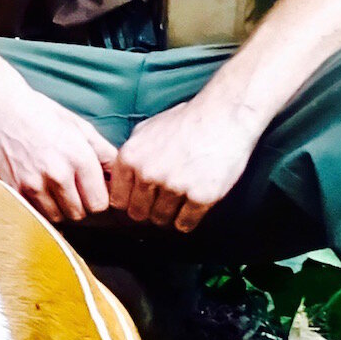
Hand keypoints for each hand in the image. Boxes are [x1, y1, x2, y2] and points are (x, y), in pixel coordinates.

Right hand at [0, 71, 117, 224]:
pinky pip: (34, 213)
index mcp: (79, 158)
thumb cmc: (42, 115)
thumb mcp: (80, 127)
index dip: (97, 198)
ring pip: (56, 216)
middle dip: (78, 204)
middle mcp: (57, 174)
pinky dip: (38, 206)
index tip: (91, 192)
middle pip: (79, 214)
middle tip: (72, 190)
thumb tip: (120, 177)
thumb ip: (104, 154)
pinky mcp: (12, 189)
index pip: (99, 203)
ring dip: (58, 208)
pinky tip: (37, 190)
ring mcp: (32, 184)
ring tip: (53, 189)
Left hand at [111, 94, 265, 231]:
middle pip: (137, 213)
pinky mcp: (201, 196)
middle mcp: (148, 174)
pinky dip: (188, 220)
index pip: (117, 199)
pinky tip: (193, 206)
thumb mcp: (146, 130)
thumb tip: (117, 178)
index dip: (129, 201)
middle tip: (161, 201)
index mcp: (131, 158)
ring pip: (160, 220)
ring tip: (180, 200)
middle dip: (148, 210)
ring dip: (169, 215)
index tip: (140, 200)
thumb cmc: (186, 121)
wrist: (224, 115)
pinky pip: (184, 224)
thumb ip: (130, 155)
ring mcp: (174, 186)